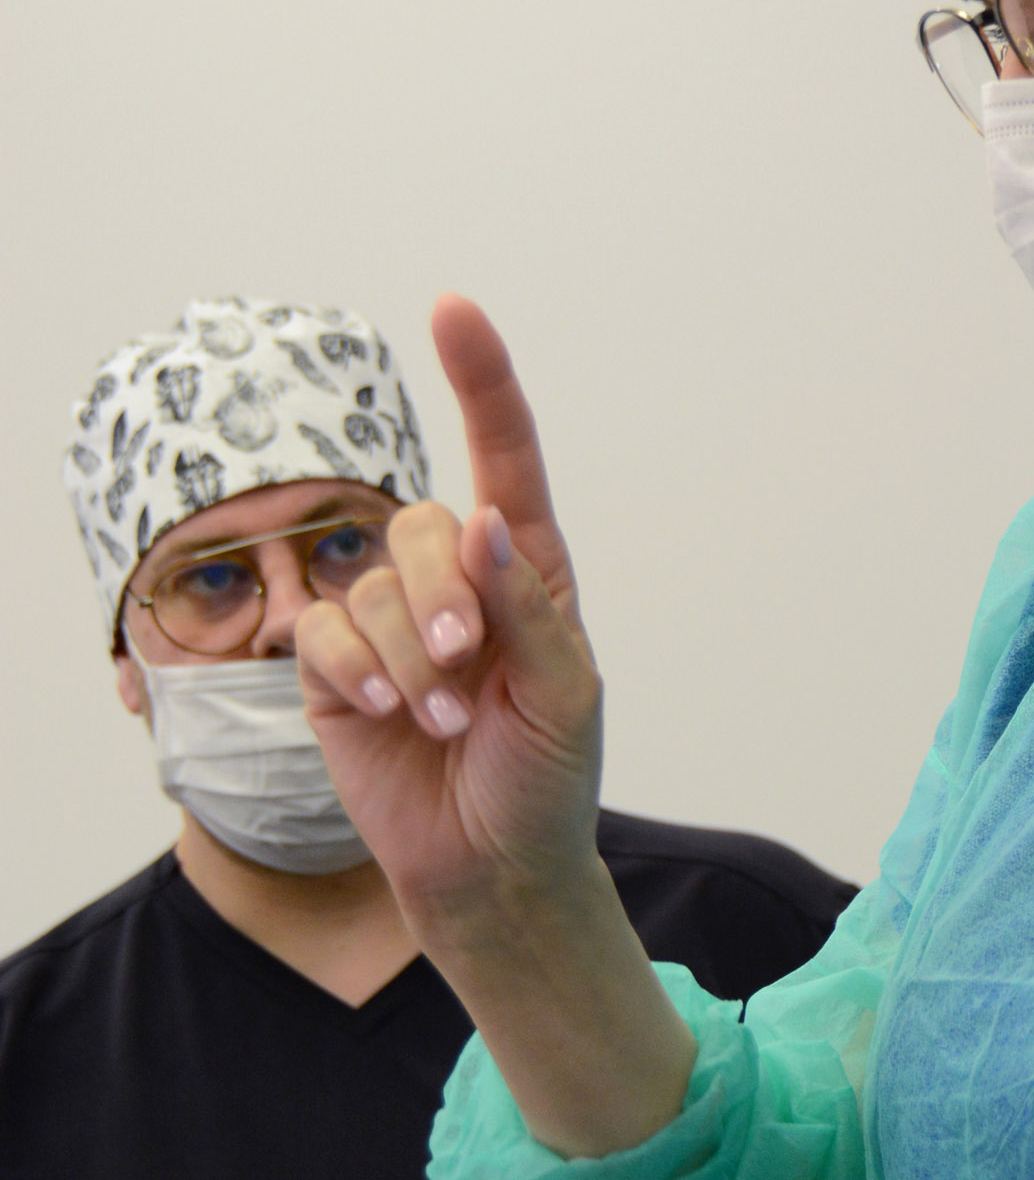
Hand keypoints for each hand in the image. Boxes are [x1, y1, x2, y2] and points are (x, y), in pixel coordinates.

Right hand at [295, 296, 602, 928]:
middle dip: (442, 591)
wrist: (493, 869)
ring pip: (368, 583)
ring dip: (406, 654)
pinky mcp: (334, 669)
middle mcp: (455, 583)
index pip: (503, 460)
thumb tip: (483, 523)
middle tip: (467, 664)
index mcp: (528, 573)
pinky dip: (354, 667)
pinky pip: (322, 628)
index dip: (480, 384)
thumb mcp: (565, 695)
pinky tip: (380, 712)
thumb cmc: (546, 780)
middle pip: (420, 523)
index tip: (453, 310)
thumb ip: (528, 608)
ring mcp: (389, 623)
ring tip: (440, 720)